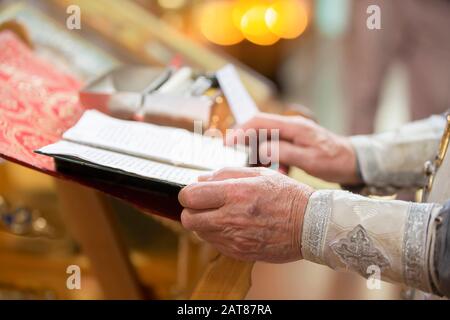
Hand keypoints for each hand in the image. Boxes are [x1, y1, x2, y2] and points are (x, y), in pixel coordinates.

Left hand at [178, 167, 313, 262]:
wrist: (311, 224)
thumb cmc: (287, 195)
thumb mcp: (259, 174)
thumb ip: (225, 174)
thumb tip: (200, 179)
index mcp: (235, 193)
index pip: (190, 196)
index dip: (187, 194)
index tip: (195, 192)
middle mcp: (232, 217)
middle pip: (188, 219)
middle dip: (191, 210)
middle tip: (204, 205)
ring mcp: (235, 239)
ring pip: (199, 233)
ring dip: (204, 223)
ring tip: (221, 214)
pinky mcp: (240, 252)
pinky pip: (215, 244)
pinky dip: (217, 235)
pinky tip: (233, 226)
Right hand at [226, 113, 359, 184]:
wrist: (355, 161)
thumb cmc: (336, 161)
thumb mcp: (310, 160)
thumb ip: (285, 153)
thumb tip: (261, 149)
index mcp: (294, 127)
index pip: (260, 121)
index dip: (241, 130)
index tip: (227, 142)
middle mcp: (291, 126)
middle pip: (259, 128)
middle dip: (244, 141)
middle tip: (233, 156)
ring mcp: (293, 133)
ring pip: (266, 139)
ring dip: (259, 154)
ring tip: (257, 168)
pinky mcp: (294, 142)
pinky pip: (275, 147)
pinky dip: (271, 159)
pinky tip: (277, 171)